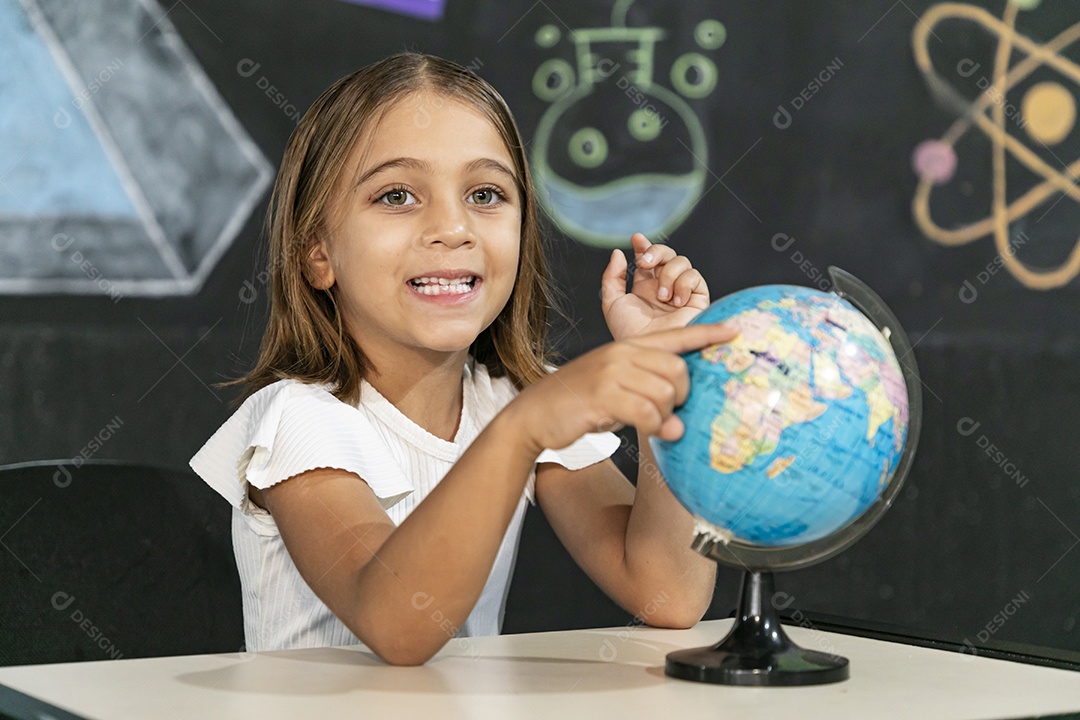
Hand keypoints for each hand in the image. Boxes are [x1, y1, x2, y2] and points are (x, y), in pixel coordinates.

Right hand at [508, 323, 736, 453]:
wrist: (534, 415)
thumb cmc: (578, 404)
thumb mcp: (614, 388)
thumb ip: (646, 393)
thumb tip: (678, 421)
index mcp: (627, 347)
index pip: (676, 337)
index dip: (708, 334)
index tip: (736, 331)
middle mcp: (622, 354)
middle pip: (678, 370)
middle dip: (682, 397)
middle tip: (671, 414)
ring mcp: (612, 372)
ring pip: (666, 393)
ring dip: (666, 416)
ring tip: (654, 426)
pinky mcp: (604, 395)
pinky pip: (648, 412)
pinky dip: (655, 426)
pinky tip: (652, 432)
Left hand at [601, 233, 709, 341]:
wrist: (650, 351)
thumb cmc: (630, 333)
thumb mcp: (612, 303)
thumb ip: (612, 277)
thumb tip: (618, 253)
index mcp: (645, 287)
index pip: (648, 259)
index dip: (644, 245)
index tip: (636, 239)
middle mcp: (665, 287)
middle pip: (667, 254)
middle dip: (656, 251)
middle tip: (645, 261)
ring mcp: (682, 292)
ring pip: (682, 262)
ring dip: (669, 274)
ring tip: (662, 295)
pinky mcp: (698, 300)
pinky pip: (695, 278)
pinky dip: (684, 284)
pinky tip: (676, 302)